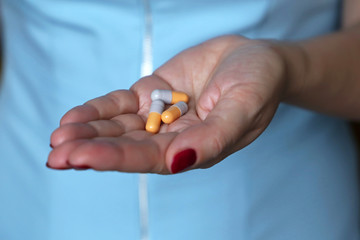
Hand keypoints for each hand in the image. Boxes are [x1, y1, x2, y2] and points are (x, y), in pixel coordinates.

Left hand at [47, 35, 285, 173]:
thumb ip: (214, 137)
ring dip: (89, 130)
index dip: (115, 158)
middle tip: (57, 153)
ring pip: (119, 127)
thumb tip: (178, 163)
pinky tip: (75, 117)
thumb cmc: (258, 84)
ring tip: (59, 135)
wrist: (255, 57)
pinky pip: (122, 104)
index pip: (150, 158)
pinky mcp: (153, 93)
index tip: (80, 158)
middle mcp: (173, 137)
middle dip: (91, 148)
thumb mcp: (243, 108)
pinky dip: (99, 110)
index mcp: (194, 148)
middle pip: (127, 146)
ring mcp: (161, 115)